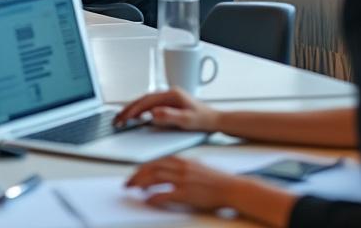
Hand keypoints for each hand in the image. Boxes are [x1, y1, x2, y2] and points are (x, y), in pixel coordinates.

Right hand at [114, 88, 220, 131]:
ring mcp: (168, 98)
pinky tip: (136, 117)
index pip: (147, 101)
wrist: (216, 121)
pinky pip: (149, 105)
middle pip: (143, 99)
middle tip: (117, 119)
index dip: (134, 110)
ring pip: (144, 101)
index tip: (124, 118)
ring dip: (132, 109)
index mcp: (172, 94)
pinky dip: (140, 110)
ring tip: (121, 118)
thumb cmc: (204, 121)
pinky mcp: (169, 103)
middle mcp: (168, 93)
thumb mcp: (188, 121)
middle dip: (128, 109)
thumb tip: (153, 113)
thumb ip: (170, 116)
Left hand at [126, 157, 242, 211]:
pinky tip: (148, 201)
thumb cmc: (215, 180)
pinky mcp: (187, 193)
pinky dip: (154, 197)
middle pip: (151, 168)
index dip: (142, 167)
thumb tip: (165, 172)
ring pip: (155, 178)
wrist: (231, 187)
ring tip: (133, 190)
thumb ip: (180, 167)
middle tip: (128, 183)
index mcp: (181, 160)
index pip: (155, 161)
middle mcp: (180, 167)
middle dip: (137, 175)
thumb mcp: (195, 166)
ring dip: (140, 183)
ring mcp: (183, 179)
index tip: (134, 173)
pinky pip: (165, 194)